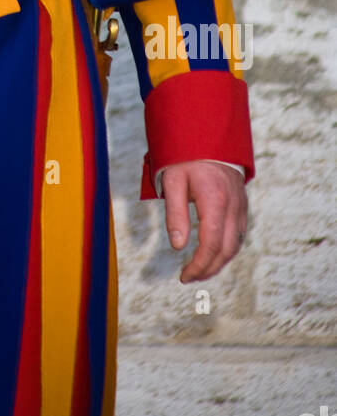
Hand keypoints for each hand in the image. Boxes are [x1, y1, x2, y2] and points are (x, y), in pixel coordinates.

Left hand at [161, 159, 246, 282]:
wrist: (209, 137)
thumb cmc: (186, 159)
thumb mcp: (173, 181)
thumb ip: (175, 214)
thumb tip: (178, 247)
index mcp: (215, 200)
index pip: (211, 243)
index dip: (199, 265)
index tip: (184, 276)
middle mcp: (233, 205)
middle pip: (226, 249)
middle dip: (209, 269)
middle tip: (189, 278)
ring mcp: (241, 206)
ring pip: (236, 245)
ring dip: (219, 262)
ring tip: (199, 270)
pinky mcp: (242, 205)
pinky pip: (239, 234)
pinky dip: (227, 250)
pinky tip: (214, 254)